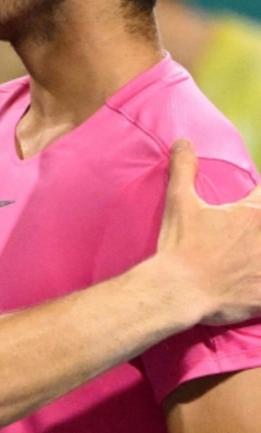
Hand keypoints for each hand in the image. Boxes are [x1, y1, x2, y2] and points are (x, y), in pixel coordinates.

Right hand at [157, 139, 260, 324]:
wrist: (179, 290)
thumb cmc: (181, 246)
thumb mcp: (179, 201)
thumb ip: (184, 168)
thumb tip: (183, 141)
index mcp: (253, 213)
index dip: (259, 196)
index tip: (252, 203)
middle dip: (258, 226)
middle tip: (246, 233)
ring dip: (260, 252)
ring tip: (253, 255)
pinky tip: (255, 280)